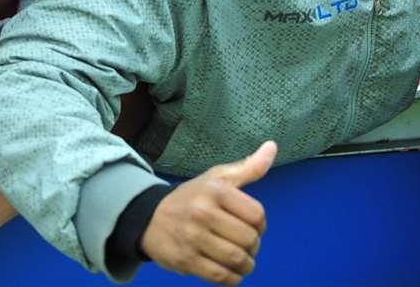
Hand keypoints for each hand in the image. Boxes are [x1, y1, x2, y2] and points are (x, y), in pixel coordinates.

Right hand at [141, 142, 274, 284]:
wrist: (147, 217)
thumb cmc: (191, 198)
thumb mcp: (216, 178)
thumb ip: (247, 167)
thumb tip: (272, 146)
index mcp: (213, 190)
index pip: (257, 215)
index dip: (260, 225)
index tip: (250, 225)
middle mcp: (201, 212)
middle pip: (249, 239)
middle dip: (253, 246)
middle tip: (243, 244)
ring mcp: (192, 237)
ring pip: (237, 260)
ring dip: (246, 265)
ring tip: (240, 260)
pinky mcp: (185, 260)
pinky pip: (221, 277)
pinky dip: (232, 279)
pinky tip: (229, 271)